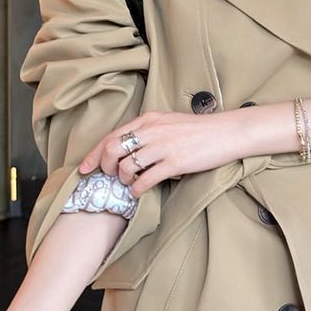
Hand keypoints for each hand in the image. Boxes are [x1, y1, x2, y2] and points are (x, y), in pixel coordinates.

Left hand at [77, 107, 253, 189]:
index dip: (94, 154)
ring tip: (129, 182)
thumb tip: (126, 149)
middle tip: (111, 177)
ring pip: (126, 165)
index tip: (84, 169)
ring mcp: (163, 146)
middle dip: (105, 167)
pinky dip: (136, 188)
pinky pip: (145, 179)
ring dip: (123, 179)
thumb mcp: (168, 122)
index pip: (112, 136)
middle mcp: (152, 130)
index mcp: (148, 119)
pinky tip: (139, 191)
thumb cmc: (198, 130)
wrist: (226, 133)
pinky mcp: (175, 162)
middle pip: (113, 149)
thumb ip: (147, 131)